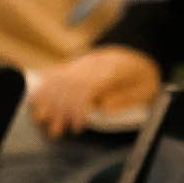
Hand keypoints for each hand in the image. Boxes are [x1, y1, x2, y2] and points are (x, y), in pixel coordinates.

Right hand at [30, 47, 162, 137]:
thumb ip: (126, 99)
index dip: (79, 109)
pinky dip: (45, 86)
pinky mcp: (77, 64)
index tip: (77, 127)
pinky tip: (36, 100)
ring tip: (43, 120)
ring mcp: (83, 62)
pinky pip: (56, 72)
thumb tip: (103, 108)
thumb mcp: (146, 89)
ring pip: (59, 79)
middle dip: (59, 110)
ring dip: (48, 100)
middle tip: (56, 131)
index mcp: (114, 69)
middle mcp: (94, 64)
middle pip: (69, 85)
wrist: (139, 51)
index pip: (89, 88)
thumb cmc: (143, 75)